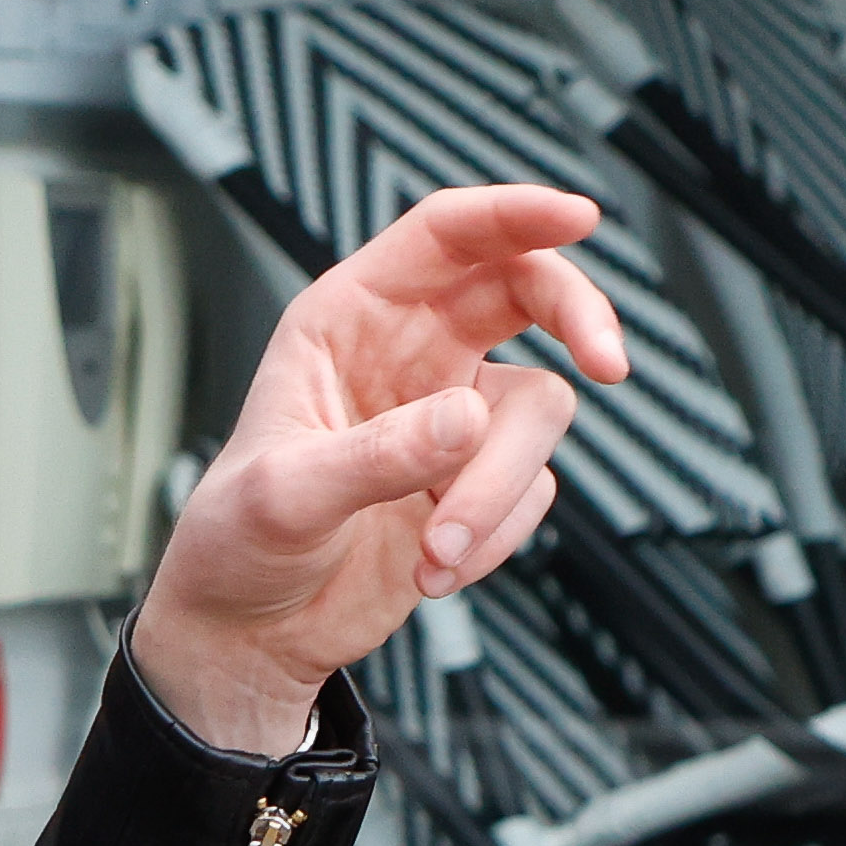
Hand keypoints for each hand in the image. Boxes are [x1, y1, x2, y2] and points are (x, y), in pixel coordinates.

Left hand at [127, 182, 621, 751]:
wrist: (253, 632)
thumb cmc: (238, 541)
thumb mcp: (286, 495)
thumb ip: (377, 455)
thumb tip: (468, 421)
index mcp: (350, 318)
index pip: (446, 236)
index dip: (515, 213)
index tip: (578, 216)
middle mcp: (411, 353)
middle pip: (526, 292)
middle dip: (576, 320)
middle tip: (608, 365)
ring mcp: (454, 419)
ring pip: (537, 414)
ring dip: (496, 493)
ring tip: (433, 555)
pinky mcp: (479, 483)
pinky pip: (532, 493)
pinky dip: (492, 540)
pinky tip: (432, 571)